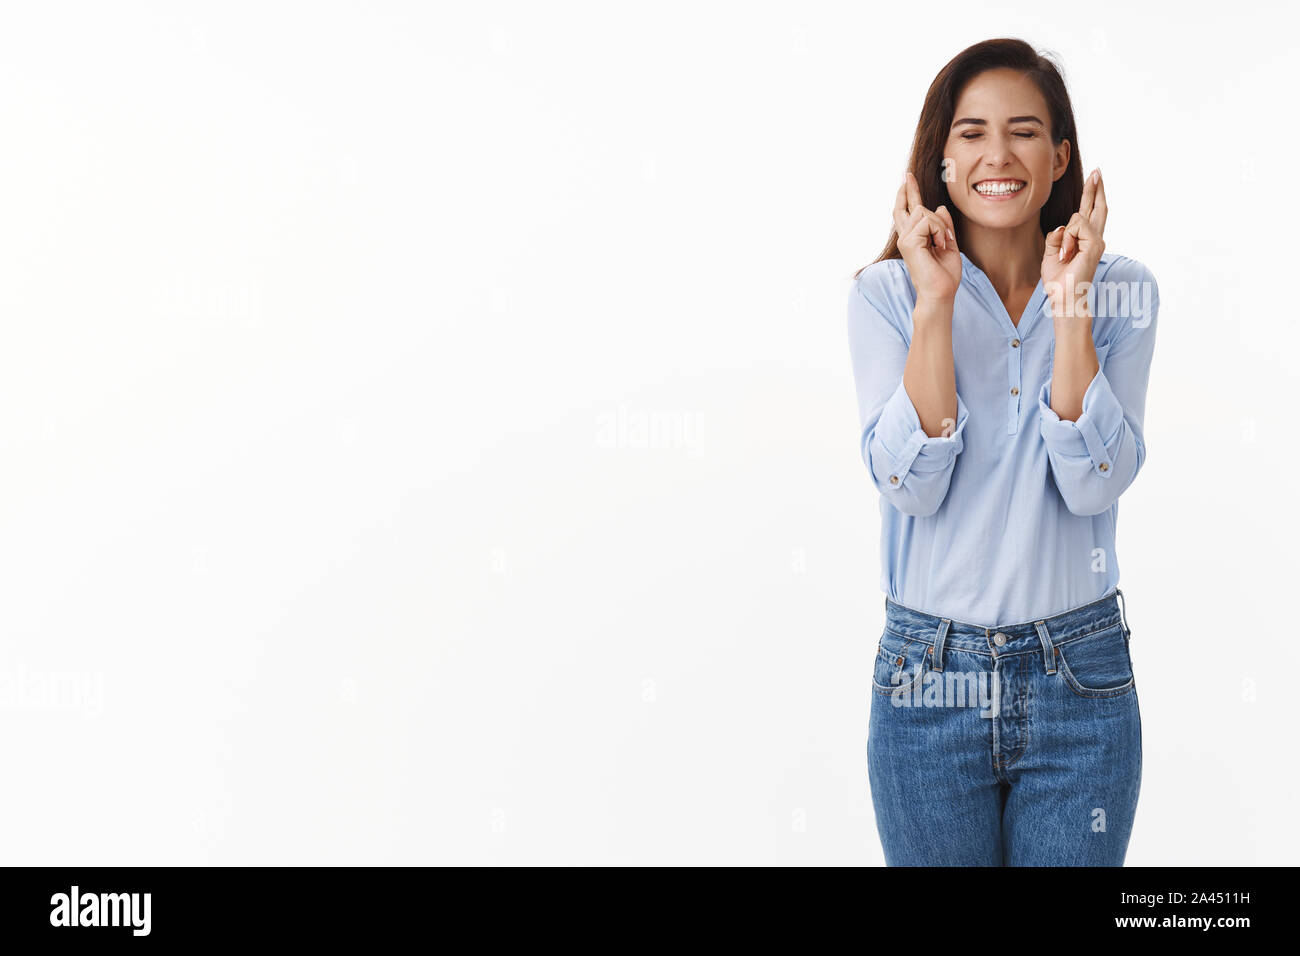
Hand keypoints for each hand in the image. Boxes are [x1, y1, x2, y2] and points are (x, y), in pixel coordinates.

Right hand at [893, 171, 960, 305]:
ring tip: (943, 243)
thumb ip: (943, 226)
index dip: (907, 194)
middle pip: (908, 206)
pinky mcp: (908, 242)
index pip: (907, 211)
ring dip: (940, 225)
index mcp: (914, 238)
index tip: (907, 177)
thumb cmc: (944, 275)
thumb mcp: (949, 244)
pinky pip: (928, 221)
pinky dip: (939, 231)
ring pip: (925, 211)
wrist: (940, 293)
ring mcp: (905, 239)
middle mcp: (906, 237)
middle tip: (908, 174)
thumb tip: (940, 207)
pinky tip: (940, 245)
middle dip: (911, 190)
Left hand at [1042, 168, 1106, 316]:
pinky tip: (1066, 255)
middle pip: (1097, 207)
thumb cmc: (1058, 280)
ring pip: (1077, 218)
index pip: (1090, 213)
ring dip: (1064, 237)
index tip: (1095, 178)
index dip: (1092, 195)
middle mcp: (1095, 238)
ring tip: (1064, 256)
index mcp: (1085, 240)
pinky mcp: (1096, 243)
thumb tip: (1063, 226)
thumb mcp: (1050, 253)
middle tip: (1098, 170)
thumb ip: (1056, 237)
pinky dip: (1066, 240)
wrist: (1064, 297)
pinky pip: (1076, 226)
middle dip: (1095, 187)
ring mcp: (1097, 240)